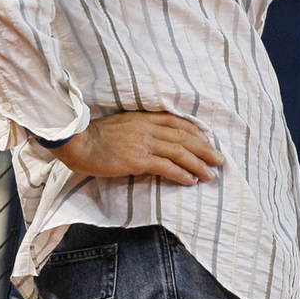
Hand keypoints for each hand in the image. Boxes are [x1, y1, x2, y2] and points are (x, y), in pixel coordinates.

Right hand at [50, 111, 224, 186]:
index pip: (177, 122)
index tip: (209, 139)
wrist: (79, 142)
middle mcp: (147, 128)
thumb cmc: (96, 136)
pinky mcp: (138, 159)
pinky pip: (166, 166)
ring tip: (212, 174)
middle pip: (184, 137)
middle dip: (205, 148)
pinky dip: (181, 173)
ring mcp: (143, 143)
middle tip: (220, 159)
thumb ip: (139, 128)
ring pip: (179, 152)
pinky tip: (191, 180)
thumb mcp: (121, 124)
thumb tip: (154, 139)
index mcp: (144, 118)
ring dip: (199, 163)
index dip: (196, 131)